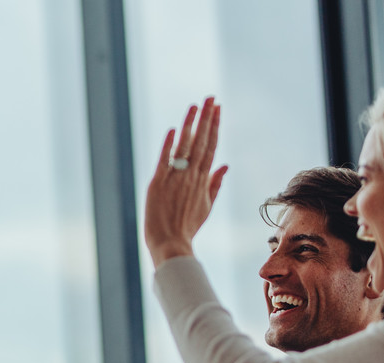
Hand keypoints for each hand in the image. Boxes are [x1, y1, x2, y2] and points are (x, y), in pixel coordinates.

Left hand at [144, 97, 228, 266]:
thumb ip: (215, 183)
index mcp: (202, 180)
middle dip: (206, 118)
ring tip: (195, 105)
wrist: (171, 244)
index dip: (214, 126)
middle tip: (211, 97)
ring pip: (185, 147)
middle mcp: (191, 176)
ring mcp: (175, 179)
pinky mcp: (158, 184)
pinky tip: (173, 129)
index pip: (211, 146)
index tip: (218, 108)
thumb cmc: (187, 227)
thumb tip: (225, 165)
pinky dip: (169, 145)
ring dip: (190, 125)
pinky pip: (164, 161)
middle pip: (201, 142)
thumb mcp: (206, 205)